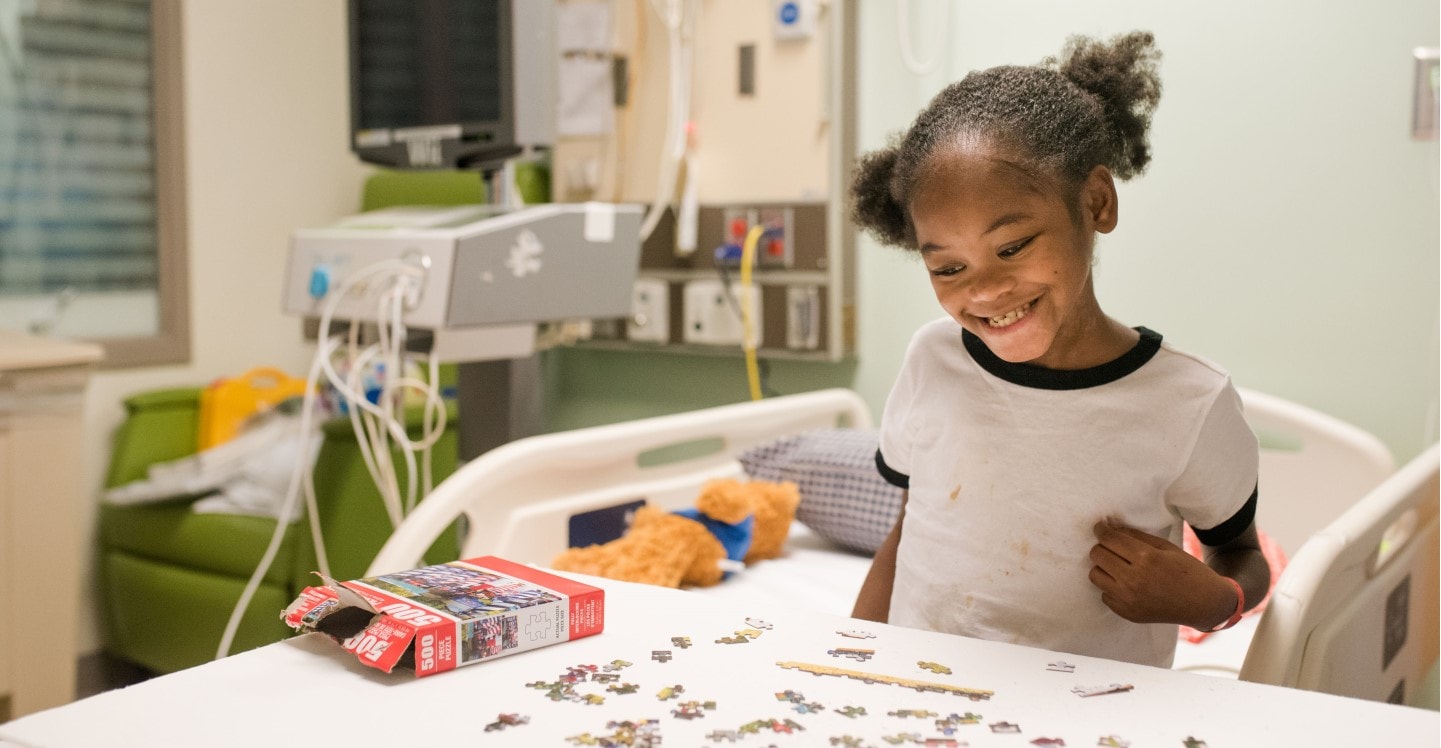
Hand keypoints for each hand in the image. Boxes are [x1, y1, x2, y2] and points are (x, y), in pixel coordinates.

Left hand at [1088, 521, 1236, 628]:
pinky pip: (1105, 594)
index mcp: (1146, 558)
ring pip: (1094, 575)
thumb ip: (1136, 537)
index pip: (1109, 539)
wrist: (1204, 604)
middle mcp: (1134, 580)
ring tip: (1118, 566)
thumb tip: (1111, 528)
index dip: (1101, 530)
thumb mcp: (1165, 547)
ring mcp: (1129, 599)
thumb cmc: (1187, 571)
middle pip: (1097, 555)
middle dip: (1102, 546)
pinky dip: (1112, 587)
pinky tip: (1127, 584)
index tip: (1101, 527)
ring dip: (1103, 567)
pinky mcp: (1127, 613)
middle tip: (1113, 547)